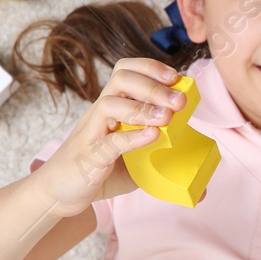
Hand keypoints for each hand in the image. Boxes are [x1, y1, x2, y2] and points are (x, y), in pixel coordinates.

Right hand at [31, 57, 186, 216]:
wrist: (59, 192)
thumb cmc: (99, 169)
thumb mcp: (135, 159)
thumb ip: (160, 157)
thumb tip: (201, 182)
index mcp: (112, 107)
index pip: (125, 71)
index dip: (150, 67)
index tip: (175, 77)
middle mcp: (100, 113)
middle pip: (121, 80)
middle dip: (154, 85)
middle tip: (179, 101)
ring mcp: (92, 132)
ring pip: (110, 104)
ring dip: (142, 108)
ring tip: (166, 118)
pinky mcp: (88, 156)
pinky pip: (108, 141)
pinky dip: (131, 137)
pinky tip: (152, 136)